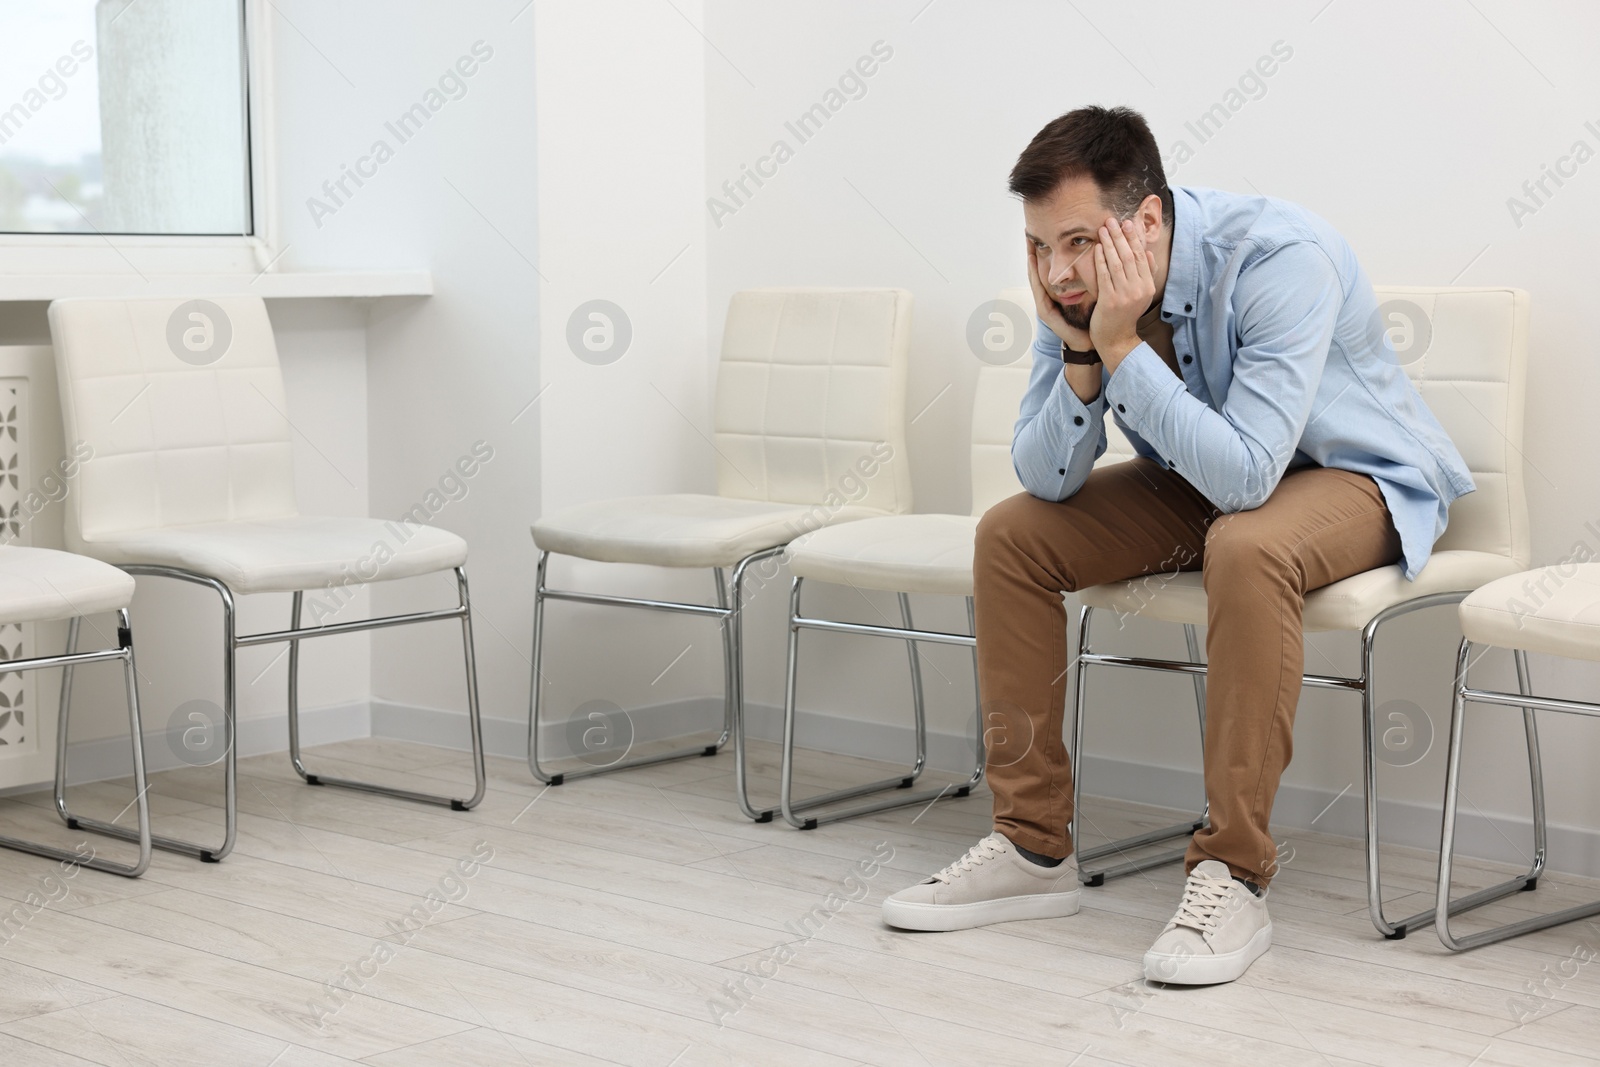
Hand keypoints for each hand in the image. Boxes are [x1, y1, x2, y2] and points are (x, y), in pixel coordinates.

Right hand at [1026, 238, 1092, 352]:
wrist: (1087, 343)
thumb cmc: (1091, 320)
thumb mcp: (1091, 295)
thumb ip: (1090, 279)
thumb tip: (1101, 258)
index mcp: (1057, 294)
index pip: (1048, 270)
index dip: (1045, 254)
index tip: (1043, 236)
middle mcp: (1048, 298)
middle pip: (1038, 271)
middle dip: (1033, 253)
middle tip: (1029, 234)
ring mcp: (1044, 304)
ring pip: (1034, 278)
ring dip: (1030, 261)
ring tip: (1028, 244)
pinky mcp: (1045, 311)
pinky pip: (1038, 289)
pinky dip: (1034, 275)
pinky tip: (1032, 262)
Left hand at [1089, 216, 1156, 369]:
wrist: (1116, 339)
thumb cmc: (1125, 314)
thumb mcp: (1141, 295)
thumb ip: (1146, 275)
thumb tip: (1149, 253)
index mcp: (1148, 286)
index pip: (1142, 256)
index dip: (1134, 238)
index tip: (1127, 223)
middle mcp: (1140, 290)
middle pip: (1130, 256)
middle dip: (1121, 236)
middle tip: (1112, 220)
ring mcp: (1126, 296)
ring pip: (1118, 262)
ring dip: (1110, 243)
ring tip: (1103, 228)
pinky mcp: (1110, 301)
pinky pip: (1105, 275)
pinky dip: (1101, 259)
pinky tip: (1097, 248)